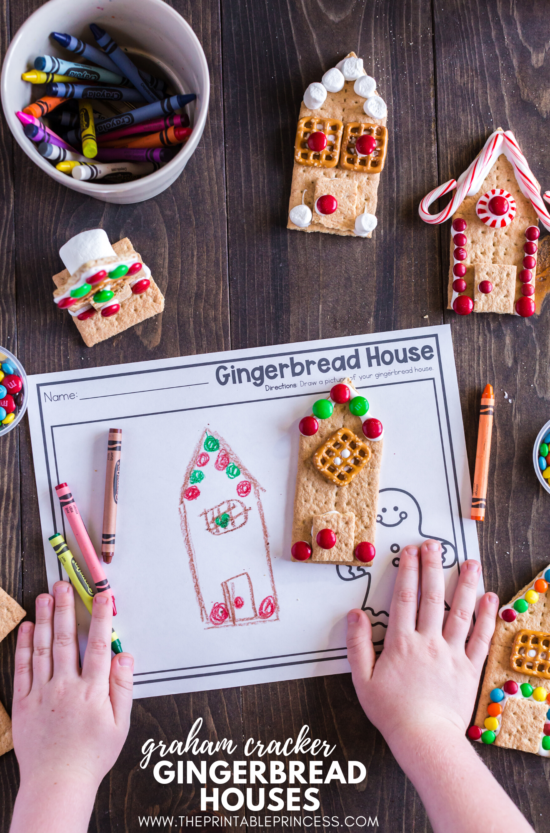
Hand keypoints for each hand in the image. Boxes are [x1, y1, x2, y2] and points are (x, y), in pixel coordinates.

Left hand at [10, 582, 132, 832]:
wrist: (57, 783)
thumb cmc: (91, 756)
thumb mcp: (120, 724)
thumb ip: (123, 688)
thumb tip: (126, 656)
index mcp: (92, 692)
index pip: (100, 645)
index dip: (101, 617)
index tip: (102, 595)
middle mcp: (66, 687)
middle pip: (67, 640)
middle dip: (66, 609)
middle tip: (64, 585)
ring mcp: (42, 694)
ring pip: (44, 649)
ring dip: (45, 620)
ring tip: (45, 597)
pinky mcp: (24, 703)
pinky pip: (23, 669)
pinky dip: (25, 646)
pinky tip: (28, 628)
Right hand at [346, 541, 497, 757]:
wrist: (424, 738)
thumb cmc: (391, 712)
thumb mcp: (363, 680)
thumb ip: (357, 645)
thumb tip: (354, 614)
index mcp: (401, 643)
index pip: (405, 598)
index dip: (407, 571)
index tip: (409, 551)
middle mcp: (428, 642)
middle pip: (432, 597)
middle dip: (432, 567)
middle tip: (434, 544)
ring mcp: (451, 653)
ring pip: (461, 612)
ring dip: (466, 584)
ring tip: (470, 562)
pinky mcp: (469, 668)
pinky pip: (480, 638)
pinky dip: (487, 617)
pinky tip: (490, 598)